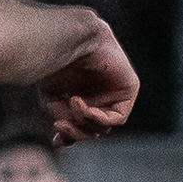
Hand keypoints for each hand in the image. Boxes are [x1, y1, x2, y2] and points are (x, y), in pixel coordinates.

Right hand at [38, 19, 140, 145]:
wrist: (68, 38)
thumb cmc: (56, 64)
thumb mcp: (53, 100)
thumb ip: (62, 121)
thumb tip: (61, 143)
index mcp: (82, 95)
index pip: (80, 126)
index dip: (69, 136)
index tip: (55, 139)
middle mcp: (100, 95)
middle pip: (92, 129)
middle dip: (76, 132)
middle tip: (59, 126)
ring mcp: (115, 93)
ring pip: (104, 126)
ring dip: (85, 123)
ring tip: (71, 103)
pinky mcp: (129, 89)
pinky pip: (118, 117)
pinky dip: (99, 117)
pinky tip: (82, 106)